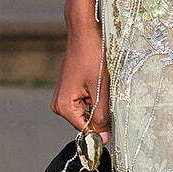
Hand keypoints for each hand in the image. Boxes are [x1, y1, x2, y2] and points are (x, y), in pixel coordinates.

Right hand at [51, 22, 109, 139]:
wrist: (84, 32)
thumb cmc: (91, 54)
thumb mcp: (101, 88)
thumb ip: (101, 116)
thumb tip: (103, 139)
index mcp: (64, 106)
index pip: (85, 131)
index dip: (100, 131)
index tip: (113, 127)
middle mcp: (59, 105)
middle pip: (86, 123)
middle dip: (99, 113)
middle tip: (106, 93)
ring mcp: (63, 98)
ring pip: (87, 112)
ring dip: (98, 104)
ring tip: (100, 84)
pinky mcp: (69, 91)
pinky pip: (85, 103)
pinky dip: (95, 97)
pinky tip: (97, 82)